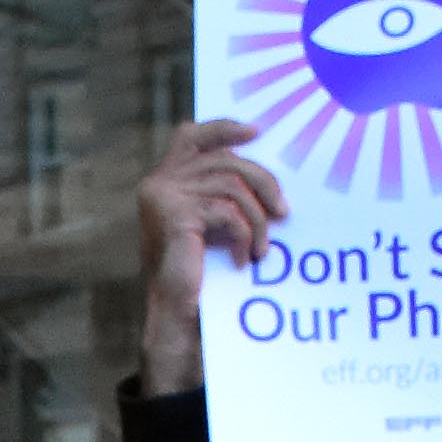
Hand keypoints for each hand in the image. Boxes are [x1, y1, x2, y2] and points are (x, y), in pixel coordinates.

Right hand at [134, 119, 285, 395]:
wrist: (174, 314)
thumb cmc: (195, 274)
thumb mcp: (208, 224)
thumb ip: (220, 193)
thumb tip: (264, 175)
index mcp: (163, 181)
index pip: (191, 136)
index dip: (223, 128)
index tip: (256, 132)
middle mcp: (159, 183)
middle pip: (225, 159)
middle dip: (262, 181)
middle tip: (283, 211)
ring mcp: (164, 196)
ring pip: (232, 184)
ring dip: (257, 218)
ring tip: (262, 248)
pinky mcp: (176, 215)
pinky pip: (228, 211)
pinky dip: (245, 235)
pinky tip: (244, 258)